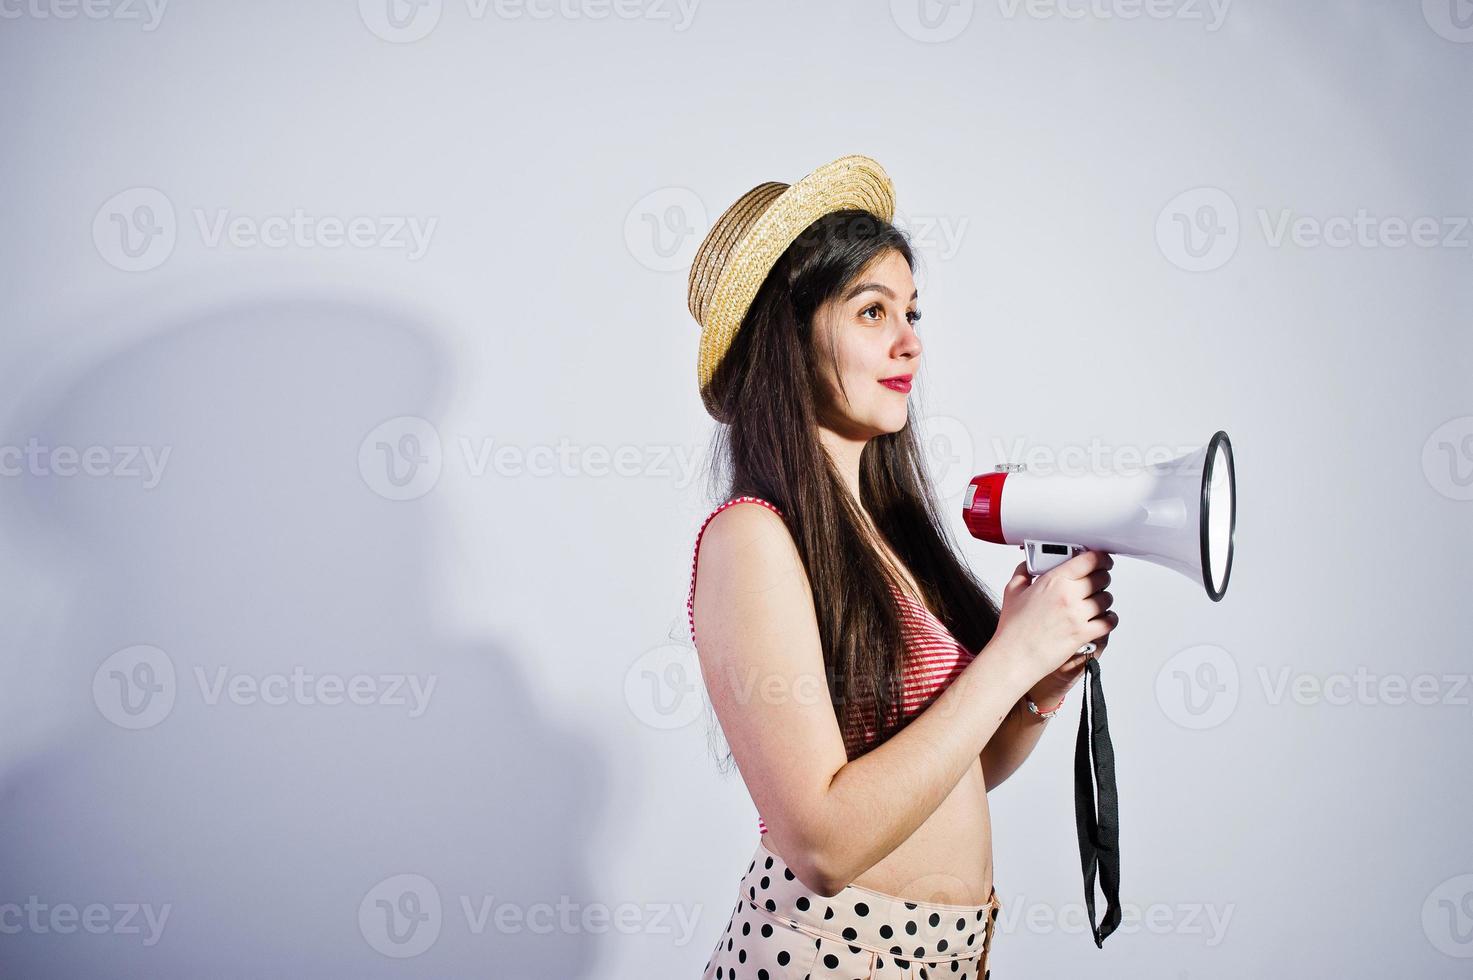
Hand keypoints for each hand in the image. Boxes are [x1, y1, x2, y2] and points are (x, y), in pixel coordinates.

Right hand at [993, 549, 1118, 695]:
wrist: (1014, 655)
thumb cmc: (1013, 628)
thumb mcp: (1012, 592)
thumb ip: (1023, 573)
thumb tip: (1028, 565)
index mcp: (1053, 581)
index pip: (1089, 561)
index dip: (1101, 558)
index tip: (1102, 560)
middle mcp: (1068, 595)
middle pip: (1102, 578)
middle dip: (1102, 578)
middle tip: (1098, 581)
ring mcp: (1077, 615)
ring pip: (1107, 600)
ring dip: (1104, 599)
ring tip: (1097, 602)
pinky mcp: (1083, 633)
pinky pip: (1108, 622)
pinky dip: (1109, 619)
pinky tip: (1103, 618)